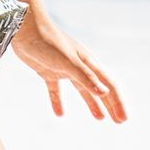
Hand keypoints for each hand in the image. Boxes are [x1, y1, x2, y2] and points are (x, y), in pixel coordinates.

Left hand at [9, 6, 125, 122]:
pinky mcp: (48, 71)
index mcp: (88, 63)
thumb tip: (104, 92)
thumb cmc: (48, 42)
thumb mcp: (68, 62)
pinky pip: (56, 90)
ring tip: (100, 118)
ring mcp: (64, 69)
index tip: (123, 119)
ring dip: (92, 103)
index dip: (117, 103)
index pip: (109, 85)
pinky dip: (58, 102)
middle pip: (99, 89)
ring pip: (82, 90)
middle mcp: (80, 66)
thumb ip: (86, 77)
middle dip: (110, 105)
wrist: (25, 28)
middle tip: (120, 121)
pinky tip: (59, 114)